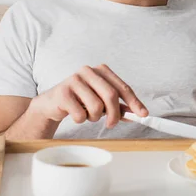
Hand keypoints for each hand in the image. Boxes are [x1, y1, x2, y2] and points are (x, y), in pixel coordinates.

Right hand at [30, 64, 147, 127]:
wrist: (52, 103)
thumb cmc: (80, 100)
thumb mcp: (101, 101)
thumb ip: (119, 106)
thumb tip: (138, 114)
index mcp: (101, 70)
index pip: (122, 87)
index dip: (134, 102)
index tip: (143, 114)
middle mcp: (88, 71)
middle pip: (111, 95)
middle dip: (114, 114)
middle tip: (112, 124)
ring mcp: (74, 80)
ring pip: (96, 106)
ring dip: (94, 117)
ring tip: (87, 114)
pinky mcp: (63, 92)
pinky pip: (80, 114)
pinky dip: (80, 119)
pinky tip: (74, 113)